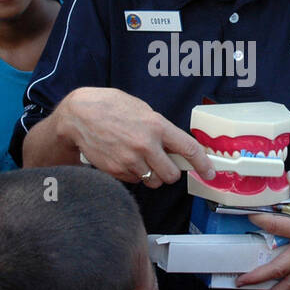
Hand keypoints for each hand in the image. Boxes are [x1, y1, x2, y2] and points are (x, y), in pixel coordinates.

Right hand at [59, 87, 214, 184]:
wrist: (79, 115)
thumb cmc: (111, 107)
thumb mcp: (142, 110)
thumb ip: (160, 128)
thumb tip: (176, 146)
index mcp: (157, 126)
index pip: (189, 149)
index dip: (203, 164)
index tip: (209, 172)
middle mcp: (146, 145)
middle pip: (171, 175)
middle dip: (170, 173)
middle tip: (163, 163)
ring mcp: (130, 160)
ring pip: (153, 181)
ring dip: (151, 175)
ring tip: (140, 158)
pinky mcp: (116, 170)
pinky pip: (134, 181)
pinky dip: (134, 175)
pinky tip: (124, 158)